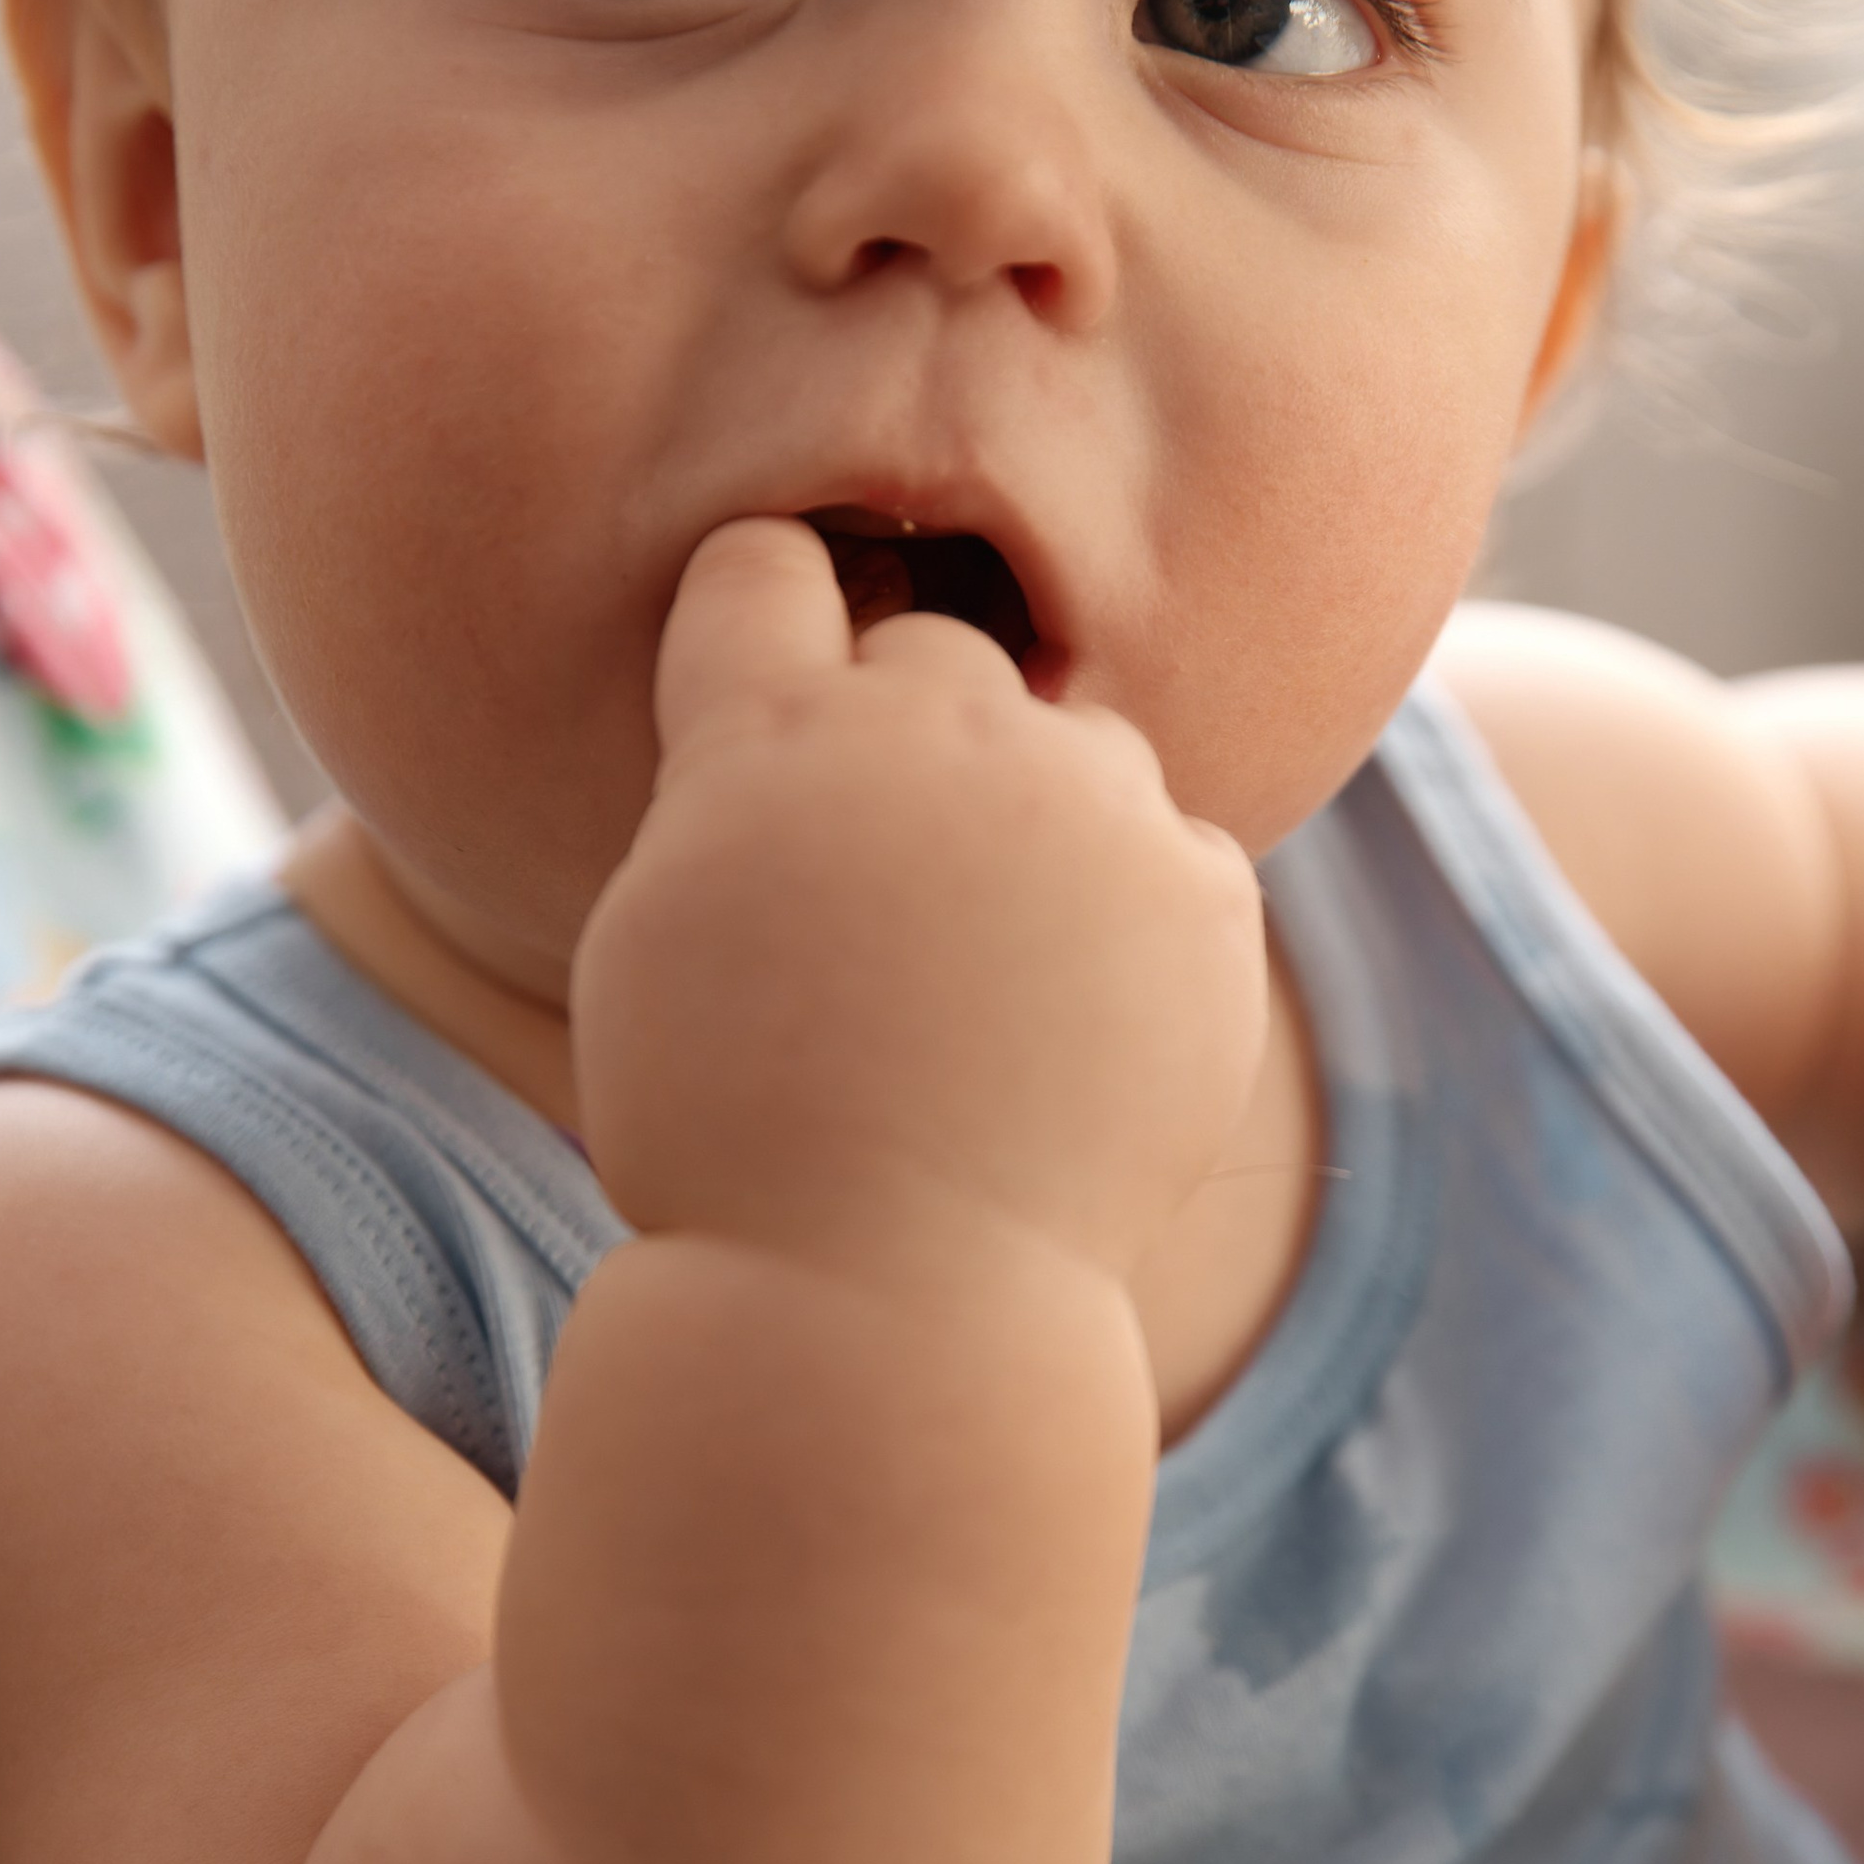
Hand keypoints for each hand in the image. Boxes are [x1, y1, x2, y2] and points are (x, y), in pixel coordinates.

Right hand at [571, 517, 1267, 1286]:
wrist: (888, 1298)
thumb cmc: (732, 1141)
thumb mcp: (659, 941)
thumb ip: (731, 798)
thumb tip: (798, 723)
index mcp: (768, 730)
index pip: (764, 565)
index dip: (767, 627)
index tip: (776, 699)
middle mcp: (937, 728)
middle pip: (934, 651)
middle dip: (911, 744)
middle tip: (891, 907)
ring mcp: (1086, 803)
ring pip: (1074, 745)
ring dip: (1041, 823)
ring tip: (993, 985)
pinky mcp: (1205, 892)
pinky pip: (1175, 854)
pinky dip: (1140, 925)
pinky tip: (1080, 1036)